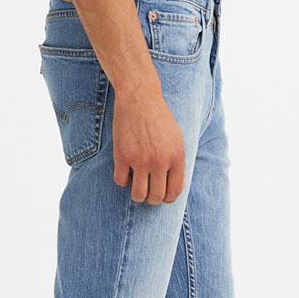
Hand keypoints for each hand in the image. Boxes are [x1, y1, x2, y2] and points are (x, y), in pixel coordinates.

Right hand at [111, 84, 186, 203]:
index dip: (167, 197)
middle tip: (148, 191)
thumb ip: (177, 162)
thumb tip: (176, 187)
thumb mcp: (177, 139)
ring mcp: (140, 159)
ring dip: (137, 195)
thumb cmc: (159, 119)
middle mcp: (159, 161)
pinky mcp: (122, 155)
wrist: (140, 98)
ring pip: (138, 195)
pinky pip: (120, 181)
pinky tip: (125, 171)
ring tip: (137, 186)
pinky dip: (122, 180)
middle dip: (152, 199)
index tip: (161, 193)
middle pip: (156, 197)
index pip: (174, 192)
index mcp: (176, 157)